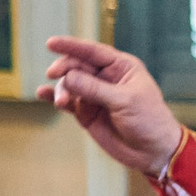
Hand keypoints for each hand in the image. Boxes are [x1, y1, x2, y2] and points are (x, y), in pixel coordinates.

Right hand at [39, 36, 183, 175]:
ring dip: (62, 89)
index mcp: (121, 67)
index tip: (52, 43)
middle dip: (65, 69)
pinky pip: (67, 101)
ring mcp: (95, 95)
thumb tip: (67, 78)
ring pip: (70, 84)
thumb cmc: (148, 120)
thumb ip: (95, 89)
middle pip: (78, 66)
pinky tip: (42, 94)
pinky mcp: (86, 112)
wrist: (152, 151)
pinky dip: (54, 97)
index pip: (93, 52)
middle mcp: (106, 78)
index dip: (72, 46)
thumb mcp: (124, 101)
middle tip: (53, 75)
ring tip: (63, 103)